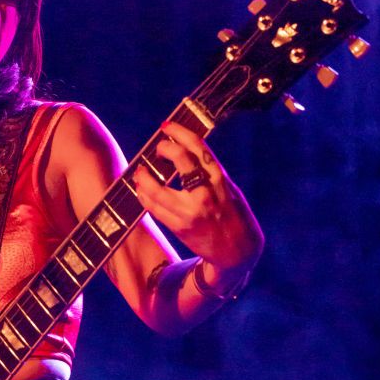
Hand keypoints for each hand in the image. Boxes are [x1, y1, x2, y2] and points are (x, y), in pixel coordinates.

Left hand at [133, 121, 263, 285]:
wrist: (238, 252)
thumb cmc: (234, 217)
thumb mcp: (230, 190)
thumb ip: (211, 174)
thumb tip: (187, 152)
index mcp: (221, 180)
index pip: (199, 148)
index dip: (180, 133)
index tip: (168, 127)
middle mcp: (206, 193)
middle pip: (181, 161)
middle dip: (165, 148)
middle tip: (158, 147)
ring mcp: (192, 212)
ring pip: (159, 190)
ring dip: (145, 178)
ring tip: (140, 171)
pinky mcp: (180, 228)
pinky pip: (156, 209)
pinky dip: (145, 197)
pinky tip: (141, 190)